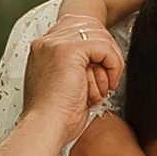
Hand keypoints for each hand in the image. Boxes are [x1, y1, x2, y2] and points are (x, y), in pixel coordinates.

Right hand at [20, 11, 121, 152]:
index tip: (102, 70)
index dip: (96, 47)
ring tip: (107, 86)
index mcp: (42, 49)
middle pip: (91, 27)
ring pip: (100, 37)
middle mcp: (47, 42)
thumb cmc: (55, 118)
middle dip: (106, 52)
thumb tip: (96, 65)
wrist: (45, 128)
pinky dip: (113, 65)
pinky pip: (104, 47)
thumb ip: (76, 69)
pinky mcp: (70, 50)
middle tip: (108, 79)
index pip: (77, 29)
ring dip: (111, 62)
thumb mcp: (65, 87)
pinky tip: (108, 84)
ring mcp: (56, 44)